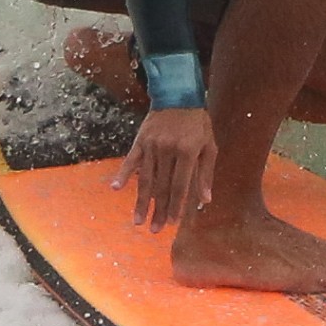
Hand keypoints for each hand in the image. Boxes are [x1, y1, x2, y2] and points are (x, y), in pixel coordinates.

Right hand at [113, 106, 215, 229]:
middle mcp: (168, 150)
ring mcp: (152, 146)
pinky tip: (116, 189)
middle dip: (159, 210)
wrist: (177, 95)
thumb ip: (205, 173)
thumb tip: (205, 200)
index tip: (173, 223)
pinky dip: (123, 174)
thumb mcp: (209, 145)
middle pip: (162, 186)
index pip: (180, 185)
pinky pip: (130, 160)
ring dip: (141, 201)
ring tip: (138, 221)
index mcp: (187, 152)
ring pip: (146, 179)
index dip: (177, 205)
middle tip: (155, 230)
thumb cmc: (197, 123)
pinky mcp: (140, 141)